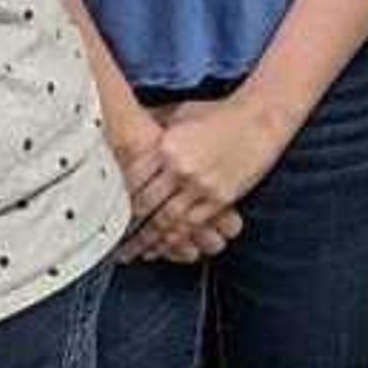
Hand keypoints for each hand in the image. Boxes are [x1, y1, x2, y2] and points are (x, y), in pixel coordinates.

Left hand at [112, 103, 242, 264]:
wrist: (261, 117)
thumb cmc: (220, 112)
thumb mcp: (181, 114)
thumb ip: (157, 130)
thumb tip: (133, 139)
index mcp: (166, 145)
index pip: (132, 180)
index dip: (116, 199)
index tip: (105, 212)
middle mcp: (180, 168)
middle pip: (144, 205)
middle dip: (126, 226)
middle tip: (111, 241)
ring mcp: (201, 186)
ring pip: (166, 221)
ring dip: (147, 241)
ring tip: (133, 254)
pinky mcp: (221, 198)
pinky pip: (192, 225)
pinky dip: (176, 240)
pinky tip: (164, 248)